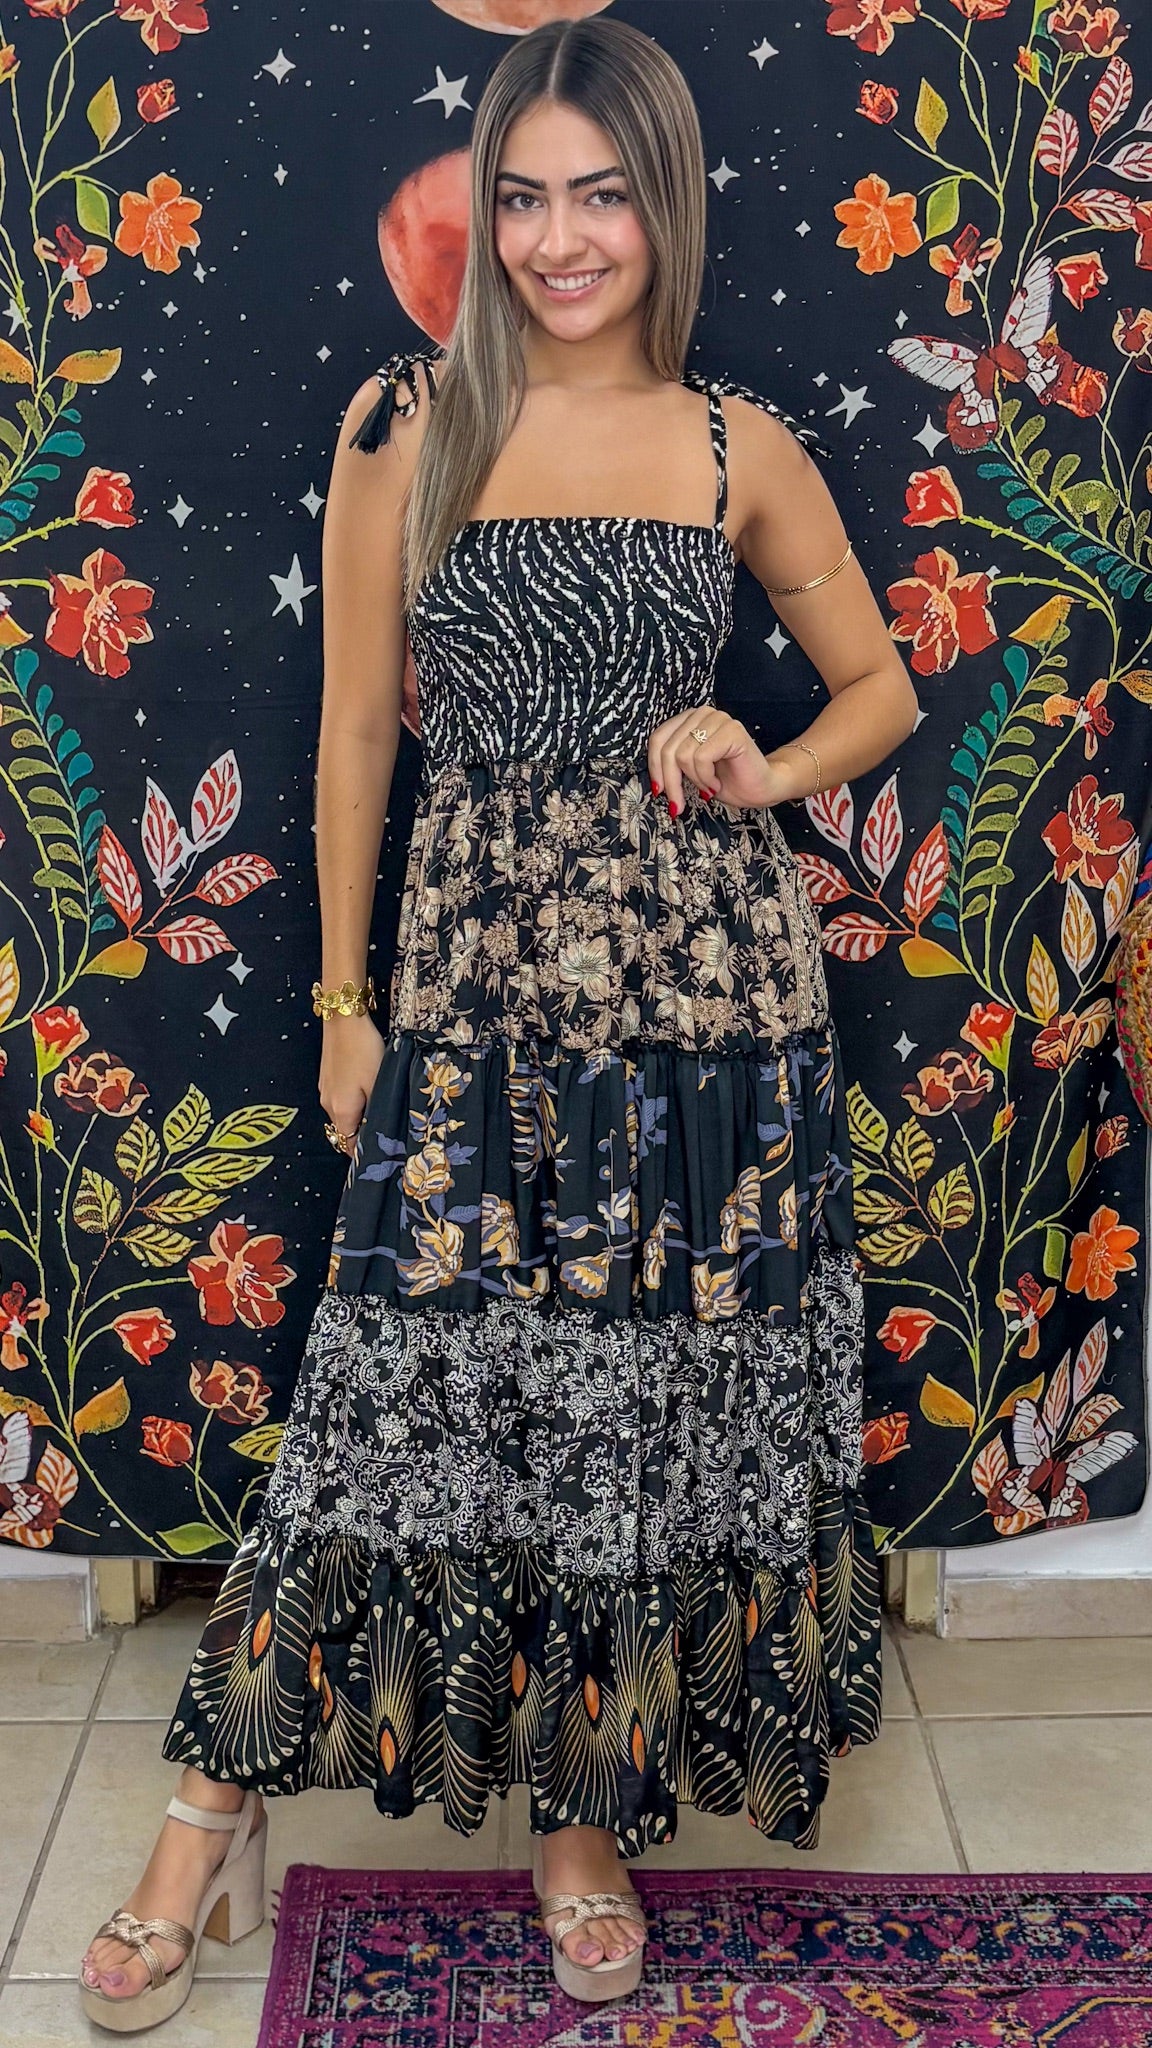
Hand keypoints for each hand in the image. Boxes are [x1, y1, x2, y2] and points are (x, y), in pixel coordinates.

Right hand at [318, 1011, 384, 1149]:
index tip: (380, 1153)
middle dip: (362, 1134)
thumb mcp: (379, 1082)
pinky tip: (367, 1089)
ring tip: (380, 1108)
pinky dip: (352, 1101)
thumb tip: (379, 1132)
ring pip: (343, 1113)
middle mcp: (328, 1103)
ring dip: (358, 1115)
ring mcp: (325, 1089)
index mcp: (341, 1110)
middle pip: (345, 1129)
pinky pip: (340, 1098)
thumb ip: (379, 1110)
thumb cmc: (364, 1051)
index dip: (362, 1152)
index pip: (348, 1144)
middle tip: (386, 1131)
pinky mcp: (327, 1076)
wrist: (343, 1019)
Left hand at [646, 706, 801, 813]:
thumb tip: (652, 779)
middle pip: (667, 749)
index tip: (659, 791)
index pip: (657, 738)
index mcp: (689, 719)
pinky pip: (701, 758)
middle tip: (678, 804)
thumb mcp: (688, 771)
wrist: (760, 788)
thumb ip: (670, 763)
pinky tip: (716, 783)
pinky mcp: (732, 730)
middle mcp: (702, 714)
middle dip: (671, 782)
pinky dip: (706, 778)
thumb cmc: (726, 780)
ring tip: (708, 786)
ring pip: (682, 755)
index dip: (654, 768)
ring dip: (694, 781)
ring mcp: (718, 719)